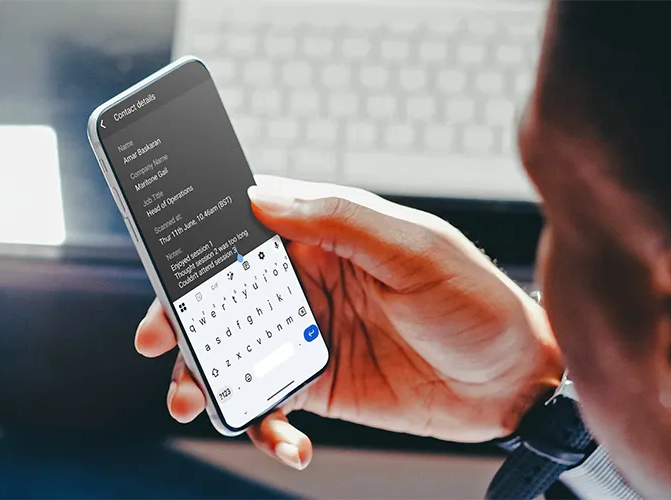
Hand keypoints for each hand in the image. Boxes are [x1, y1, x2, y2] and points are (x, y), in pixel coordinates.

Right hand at [135, 175, 562, 469]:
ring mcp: (309, 334)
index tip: (165, 263)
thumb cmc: (475, 301)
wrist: (514, 382)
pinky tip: (286, 442)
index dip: (199, 241)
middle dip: (182, 314)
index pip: (246, 227)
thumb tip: (260, 197)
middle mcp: (309, 281)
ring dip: (204, 374)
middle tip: (156, 338)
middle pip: (224, 291)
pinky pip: (270, 402)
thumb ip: (339, 219)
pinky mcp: (318, 384)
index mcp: (326, 236)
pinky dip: (263, 424)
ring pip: (234, 348)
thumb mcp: (414, 249)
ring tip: (192, 400)